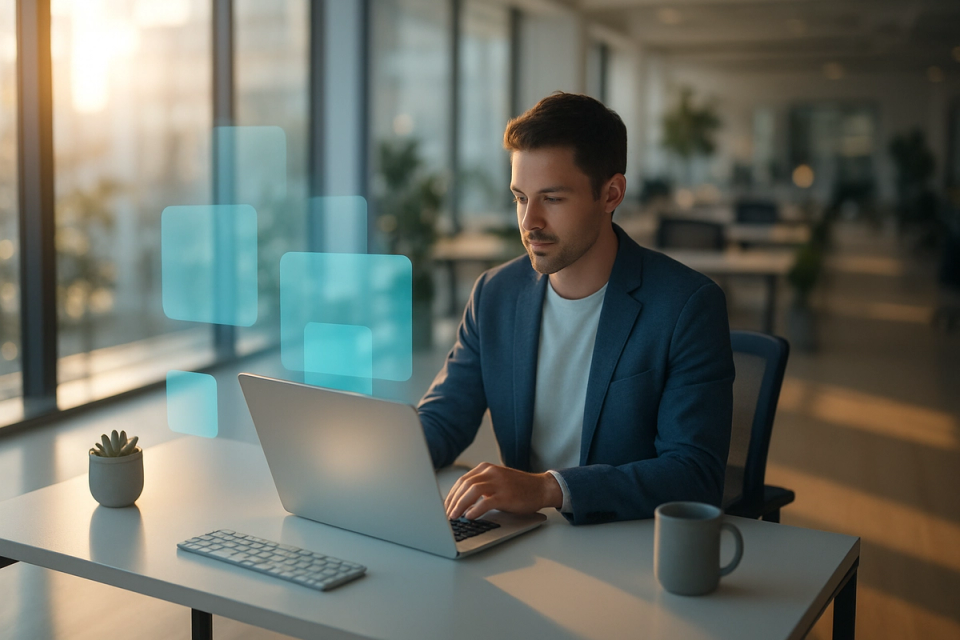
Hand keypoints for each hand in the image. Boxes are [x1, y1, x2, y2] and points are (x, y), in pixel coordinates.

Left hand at [444, 462, 562, 519]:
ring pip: (472, 491)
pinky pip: (486, 501)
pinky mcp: (506, 495)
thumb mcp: (496, 482)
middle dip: (452, 501)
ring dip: (460, 505)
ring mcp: (499, 483)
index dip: (451, 495)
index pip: (462, 480)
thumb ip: (480, 487)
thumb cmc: (518, 488)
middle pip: (464, 485)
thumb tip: (459, 502)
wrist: (541, 488)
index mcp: (486, 468)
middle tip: (446, 515)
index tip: (444, 507)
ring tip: (453, 516)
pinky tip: (469, 517)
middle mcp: (491, 472)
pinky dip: (475, 509)